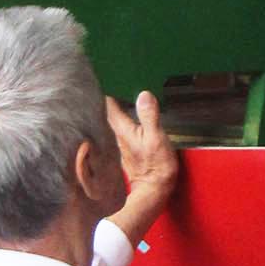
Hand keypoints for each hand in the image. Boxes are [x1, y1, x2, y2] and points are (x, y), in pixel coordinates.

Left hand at [106, 89, 180, 240]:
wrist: (154, 190)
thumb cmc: (156, 166)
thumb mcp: (156, 138)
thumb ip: (149, 115)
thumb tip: (143, 95)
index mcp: (122, 129)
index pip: (109, 104)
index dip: (108, 89)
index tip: (109, 75)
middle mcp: (118, 135)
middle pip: (109, 110)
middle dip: (111, 95)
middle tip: (114, 78)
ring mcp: (122, 142)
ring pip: (115, 119)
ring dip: (117, 105)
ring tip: (122, 90)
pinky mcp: (129, 148)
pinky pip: (123, 126)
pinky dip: (125, 116)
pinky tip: (131, 112)